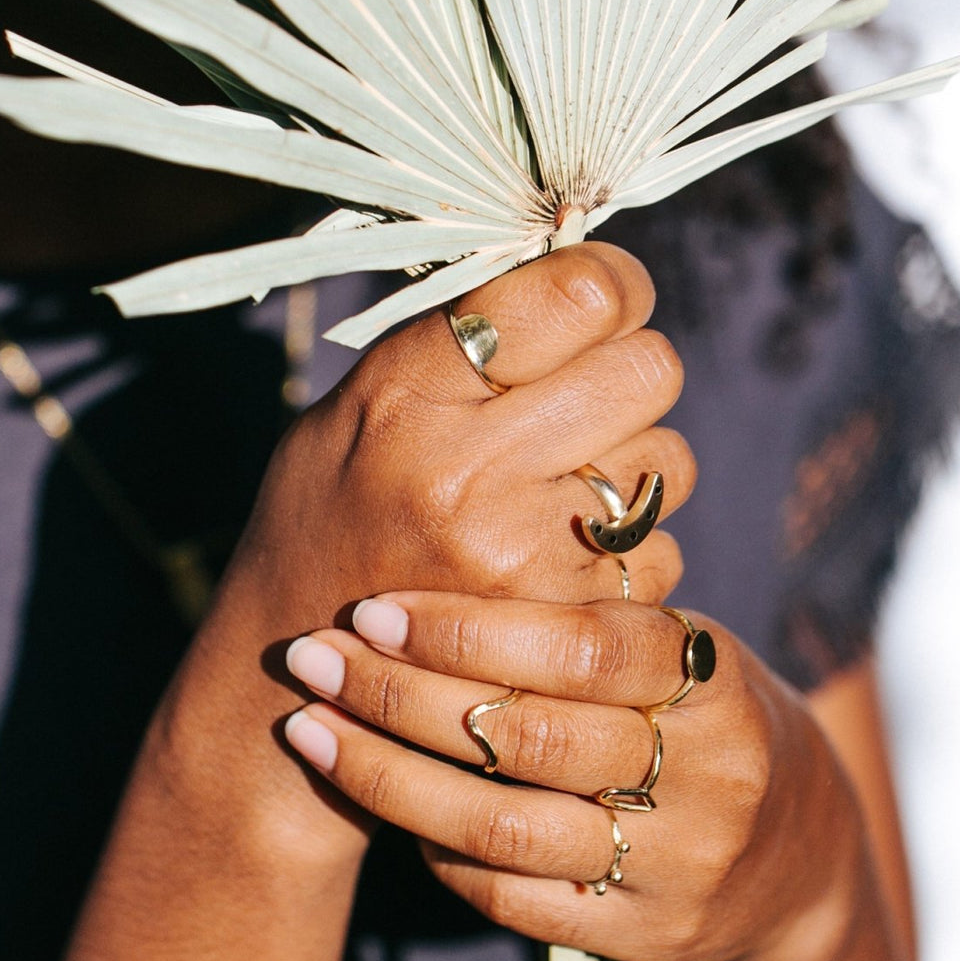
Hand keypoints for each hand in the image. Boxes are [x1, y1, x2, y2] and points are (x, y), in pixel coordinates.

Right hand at [156, 244, 694, 862]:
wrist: (290, 687)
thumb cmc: (325, 522)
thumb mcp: (350, 410)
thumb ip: (455, 345)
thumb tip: (576, 273)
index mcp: (408, 391)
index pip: (578, 290)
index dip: (612, 282)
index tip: (603, 299)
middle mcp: (468, 469)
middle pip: (651, 367)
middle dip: (633, 371)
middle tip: (593, 395)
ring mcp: (523, 556)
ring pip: (668, 462)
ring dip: (632, 469)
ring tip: (557, 494)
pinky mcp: (565, 626)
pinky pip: (658, 551)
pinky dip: (624, 554)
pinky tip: (556, 566)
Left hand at [282, 591, 867, 960]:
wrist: (801, 856)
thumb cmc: (703, 720)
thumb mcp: (682, 654)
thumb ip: (588, 622)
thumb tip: (436, 558)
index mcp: (712, 679)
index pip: (581, 646)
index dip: (467, 625)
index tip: (373, 608)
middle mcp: (705, 775)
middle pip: (527, 736)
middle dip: (400, 695)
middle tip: (310, 659)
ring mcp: (679, 866)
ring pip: (504, 826)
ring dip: (389, 778)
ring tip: (311, 730)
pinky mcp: (650, 937)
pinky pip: (516, 899)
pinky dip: (438, 852)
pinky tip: (387, 808)